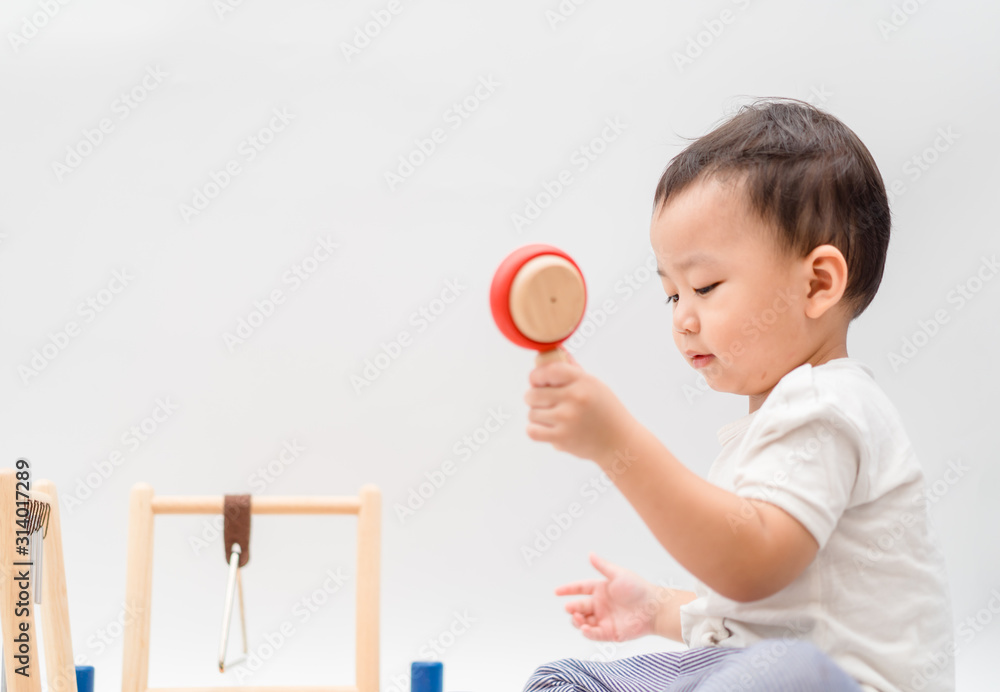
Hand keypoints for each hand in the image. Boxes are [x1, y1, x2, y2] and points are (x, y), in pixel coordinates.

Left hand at [524, 348, 633, 462]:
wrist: (620, 442)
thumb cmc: (606, 411)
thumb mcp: (595, 386)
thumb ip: (573, 371)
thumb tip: (556, 350)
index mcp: (583, 382)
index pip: (548, 370)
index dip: (536, 375)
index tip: (536, 381)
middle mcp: (574, 398)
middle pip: (533, 393)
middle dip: (533, 397)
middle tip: (542, 401)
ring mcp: (566, 419)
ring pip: (532, 413)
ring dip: (537, 415)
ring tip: (551, 416)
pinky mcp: (561, 438)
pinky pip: (532, 431)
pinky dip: (535, 430)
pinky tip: (546, 428)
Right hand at [555, 552, 662, 641]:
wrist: (654, 609)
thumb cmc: (639, 589)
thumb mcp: (619, 574)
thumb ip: (603, 566)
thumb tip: (590, 553)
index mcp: (601, 589)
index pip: (580, 588)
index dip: (568, 590)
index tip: (556, 591)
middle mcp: (601, 605)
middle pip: (579, 607)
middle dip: (572, 609)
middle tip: (570, 609)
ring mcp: (604, 619)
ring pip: (583, 622)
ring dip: (577, 621)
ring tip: (579, 619)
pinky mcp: (610, 633)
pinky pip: (594, 634)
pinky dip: (587, 632)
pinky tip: (586, 628)